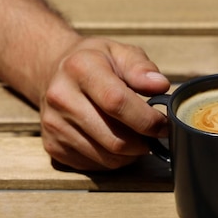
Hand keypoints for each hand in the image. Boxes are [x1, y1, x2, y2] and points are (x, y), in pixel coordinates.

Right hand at [39, 37, 169, 169]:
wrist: (54, 72)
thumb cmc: (95, 63)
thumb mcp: (120, 52)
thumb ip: (141, 68)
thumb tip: (160, 86)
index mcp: (80, 69)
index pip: (117, 103)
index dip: (147, 119)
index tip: (165, 124)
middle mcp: (61, 97)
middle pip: (114, 138)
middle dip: (143, 143)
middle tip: (154, 135)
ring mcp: (53, 124)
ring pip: (107, 158)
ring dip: (131, 154)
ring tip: (137, 137)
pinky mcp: (52, 145)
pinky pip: (94, 165)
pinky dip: (113, 159)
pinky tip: (116, 141)